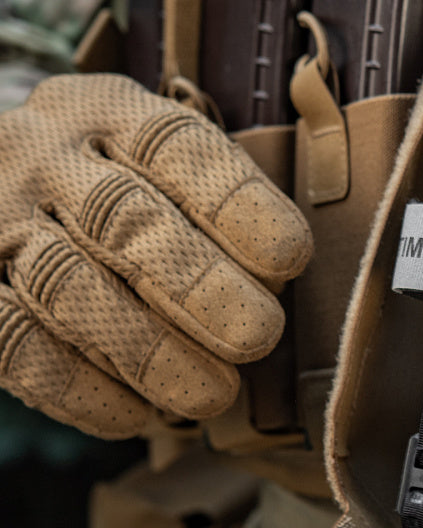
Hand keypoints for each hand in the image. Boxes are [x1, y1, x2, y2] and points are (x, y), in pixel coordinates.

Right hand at [0, 73, 312, 436]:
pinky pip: (14, 343)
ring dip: (146, 349)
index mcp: (110, 113)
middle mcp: (43, 154)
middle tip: (257, 336)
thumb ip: (214, 210)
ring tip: (212, 395)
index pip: (177, 147)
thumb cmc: (119, 188)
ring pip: (66, 285)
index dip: (235, 204)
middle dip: (197, 284)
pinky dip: (78, 388)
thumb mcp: (163, 170)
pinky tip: (135, 414)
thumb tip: (274, 285)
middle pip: (123, 219)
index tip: (290, 258)